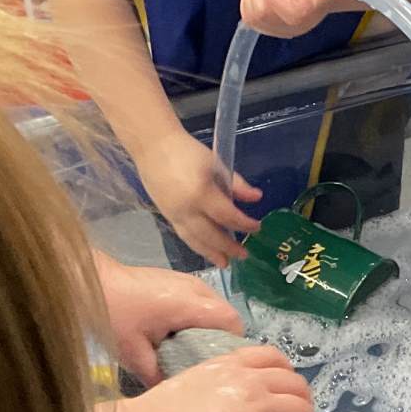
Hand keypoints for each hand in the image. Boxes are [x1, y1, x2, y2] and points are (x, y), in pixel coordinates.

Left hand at [96, 250, 242, 382]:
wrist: (93, 282)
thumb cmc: (115, 316)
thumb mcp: (134, 354)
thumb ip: (157, 375)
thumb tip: (172, 393)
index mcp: (190, 305)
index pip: (231, 321)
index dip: (232, 343)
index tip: (219, 362)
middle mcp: (196, 288)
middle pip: (226, 313)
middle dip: (220, 337)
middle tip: (202, 358)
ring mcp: (188, 280)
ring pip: (214, 305)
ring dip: (209, 325)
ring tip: (188, 345)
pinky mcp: (179, 279)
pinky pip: (201, 299)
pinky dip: (198, 315)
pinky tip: (176, 329)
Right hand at [138, 130, 261, 267]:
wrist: (153, 147)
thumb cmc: (187, 152)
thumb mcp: (216, 164)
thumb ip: (236, 184)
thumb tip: (256, 198)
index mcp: (201, 193)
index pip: (227, 216)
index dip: (244, 224)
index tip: (257, 227)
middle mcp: (186, 209)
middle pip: (210, 235)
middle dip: (228, 247)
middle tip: (244, 255)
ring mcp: (174, 215)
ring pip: (194, 240)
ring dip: (211, 253)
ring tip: (224, 263)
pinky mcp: (167, 216)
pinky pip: (184, 235)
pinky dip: (197, 245)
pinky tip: (206, 249)